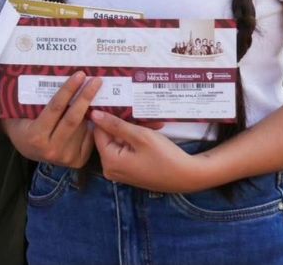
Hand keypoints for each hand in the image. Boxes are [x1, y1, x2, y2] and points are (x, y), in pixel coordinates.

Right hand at [0, 72, 101, 167]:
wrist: (26, 148)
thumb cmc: (23, 124)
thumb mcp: (25, 112)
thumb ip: (39, 101)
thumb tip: (62, 80)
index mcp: (36, 135)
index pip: (56, 108)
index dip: (69, 90)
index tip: (80, 75)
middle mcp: (51, 148)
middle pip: (73, 119)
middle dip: (86, 97)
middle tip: (96, 80)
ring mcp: (65, 157)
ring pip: (83, 128)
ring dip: (92, 109)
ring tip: (96, 92)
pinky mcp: (76, 161)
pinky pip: (88, 138)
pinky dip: (92, 124)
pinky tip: (93, 113)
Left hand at [90, 110, 210, 192]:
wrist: (188, 177)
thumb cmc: (165, 156)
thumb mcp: (140, 136)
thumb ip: (115, 125)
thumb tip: (93, 114)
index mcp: (109, 161)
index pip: (98, 132)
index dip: (108, 118)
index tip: (120, 106)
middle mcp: (110, 169)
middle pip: (110, 138)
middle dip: (126, 124)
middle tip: (142, 116)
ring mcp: (120, 172)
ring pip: (121, 142)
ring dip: (135, 131)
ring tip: (153, 123)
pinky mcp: (130, 172)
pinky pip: (128, 151)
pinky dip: (138, 141)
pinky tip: (154, 131)